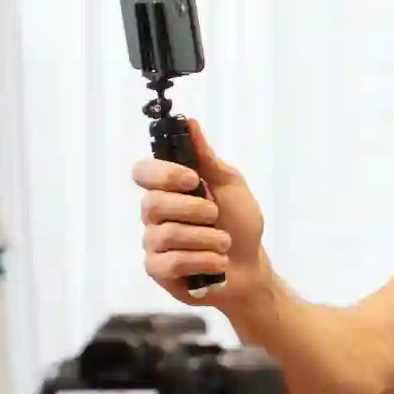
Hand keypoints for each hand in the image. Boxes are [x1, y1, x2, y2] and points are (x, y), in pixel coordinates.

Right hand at [131, 117, 266, 306]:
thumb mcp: (230, 185)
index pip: (142, 172)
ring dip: (209, 238)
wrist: (252, 266)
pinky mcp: (158, 270)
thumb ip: (207, 158)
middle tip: (216, 215)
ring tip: (224, 243)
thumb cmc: (239, 224)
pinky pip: (173, 262)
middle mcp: (154, 215)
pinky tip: (219, 263)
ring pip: (167, 234)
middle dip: (194, 209)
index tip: (192, 179)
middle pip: (153, 204)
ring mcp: (153, 243)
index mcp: (168, 190)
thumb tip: (190, 123)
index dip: (163, 174)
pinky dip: (205, 260)